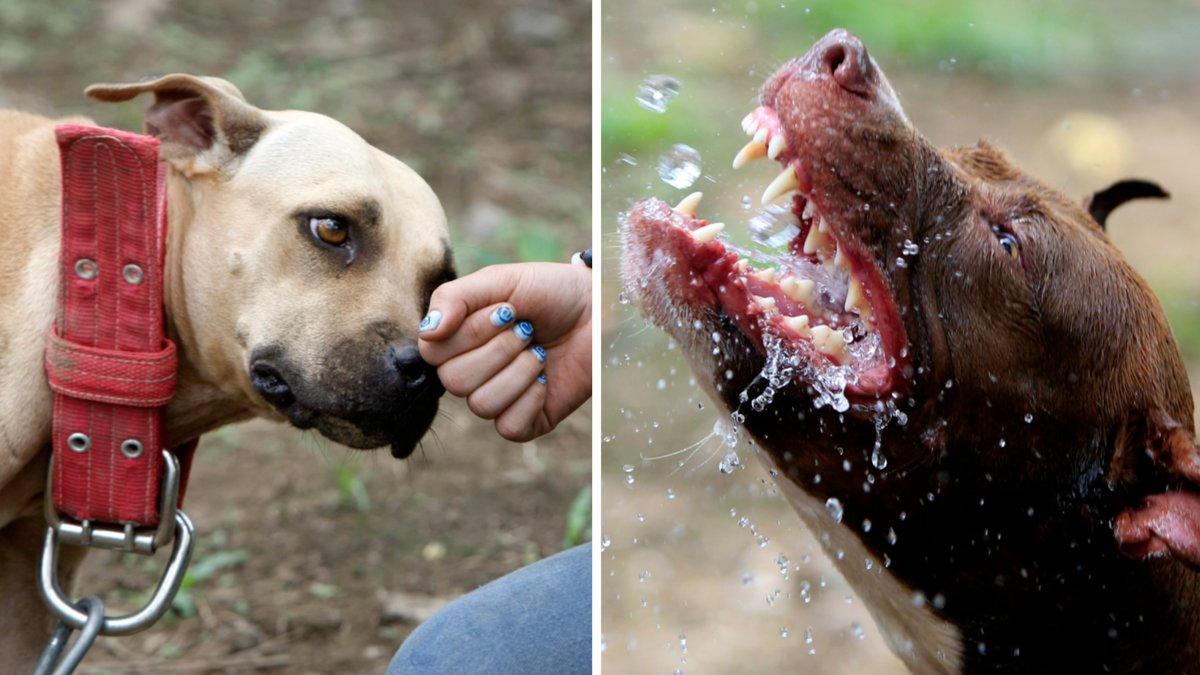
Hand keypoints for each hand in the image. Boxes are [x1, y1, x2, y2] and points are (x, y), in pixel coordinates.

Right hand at [417, 262, 590, 441]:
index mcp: (458, 341)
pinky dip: (531, 398)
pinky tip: (546, 377)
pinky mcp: (527, 421)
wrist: (598, 310)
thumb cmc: (548, 292)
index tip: (505, 310)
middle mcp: (472, 373)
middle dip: (498, 350)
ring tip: (539, 351)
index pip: (434, 354)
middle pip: (454, 382)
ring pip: (482, 405)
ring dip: (518, 372)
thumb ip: (454, 298)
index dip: (470, 334)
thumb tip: (427, 332)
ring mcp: (499, 399)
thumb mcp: (499, 281)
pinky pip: (509, 427)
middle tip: (526, 329)